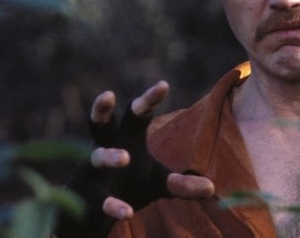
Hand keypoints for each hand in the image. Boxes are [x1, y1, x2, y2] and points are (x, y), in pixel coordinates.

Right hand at [54, 81, 213, 237]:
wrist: (99, 214)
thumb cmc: (131, 186)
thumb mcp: (159, 184)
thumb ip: (182, 184)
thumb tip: (211, 188)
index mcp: (127, 139)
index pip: (137, 114)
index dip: (149, 100)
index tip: (164, 85)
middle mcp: (106, 149)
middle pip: (102, 125)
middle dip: (102, 110)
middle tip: (108, 94)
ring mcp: (92, 172)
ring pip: (96, 157)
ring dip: (108, 156)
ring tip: (125, 158)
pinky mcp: (88, 197)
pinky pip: (99, 199)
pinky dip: (113, 205)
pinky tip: (128, 213)